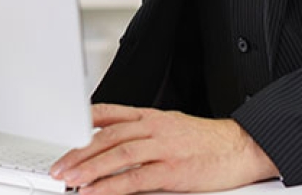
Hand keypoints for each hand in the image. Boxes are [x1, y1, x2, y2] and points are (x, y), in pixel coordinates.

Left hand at [48, 103, 278, 193]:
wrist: (243, 147)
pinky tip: (95, 192)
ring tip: (69, 180)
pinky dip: (112, 186)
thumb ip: (145, 131)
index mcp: (154, 116)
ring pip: (118, 154)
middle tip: (58, 166)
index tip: (64, 133)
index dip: (84, 123)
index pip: (111, 113)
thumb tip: (116, 139)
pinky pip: (136, 178)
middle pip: (108, 137)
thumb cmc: (209, 142)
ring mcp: (164, 148)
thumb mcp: (174, 126)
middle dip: (79, 152)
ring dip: (89, 168)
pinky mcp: (174, 170)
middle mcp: (156, 128)